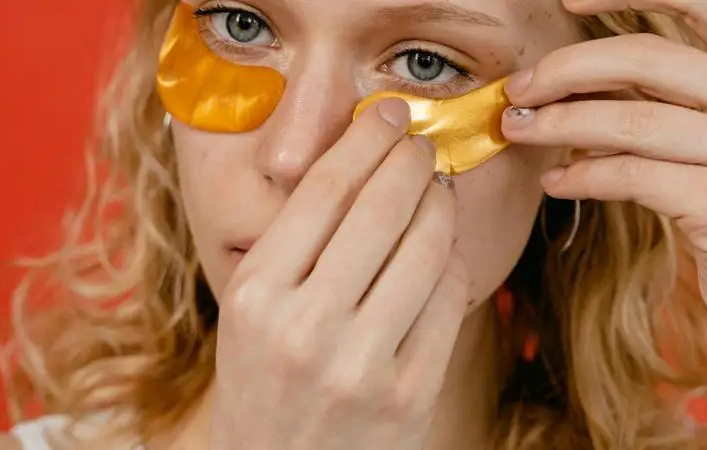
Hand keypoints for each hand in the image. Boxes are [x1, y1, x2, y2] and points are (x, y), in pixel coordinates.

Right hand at [210, 99, 467, 449]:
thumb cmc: (264, 376)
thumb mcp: (252, 307)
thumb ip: (296, 240)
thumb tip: (367, 160)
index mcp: (255, 294)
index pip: (325, 188)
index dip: (368, 138)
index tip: (390, 114)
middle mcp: (305, 328)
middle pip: (383, 208)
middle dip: (413, 158)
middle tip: (422, 142)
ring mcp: (362, 365)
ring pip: (428, 247)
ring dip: (441, 203)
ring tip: (436, 190)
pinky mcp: (411, 395)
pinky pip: (451, 299)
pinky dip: (454, 261)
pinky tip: (442, 251)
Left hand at [501, 0, 706, 373]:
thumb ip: (685, 104)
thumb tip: (583, 85)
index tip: (568, 1)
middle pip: (647, 59)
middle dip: (565, 70)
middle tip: (518, 91)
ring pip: (630, 120)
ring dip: (558, 124)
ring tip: (519, 130)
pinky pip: (632, 176)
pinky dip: (582, 175)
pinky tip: (556, 181)